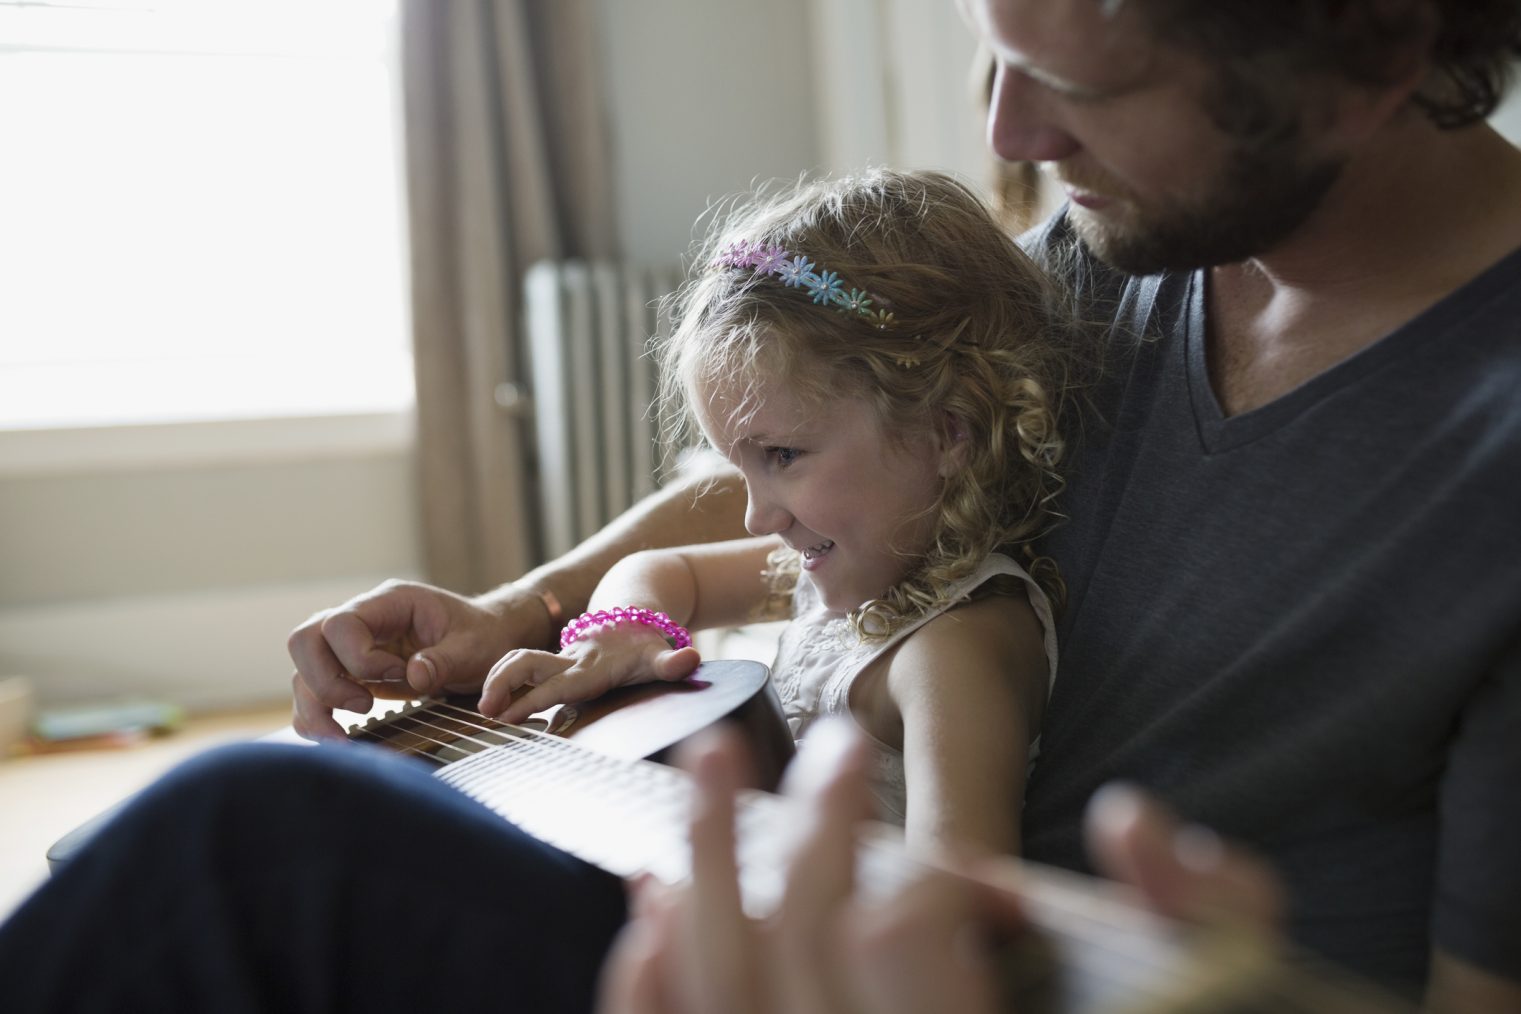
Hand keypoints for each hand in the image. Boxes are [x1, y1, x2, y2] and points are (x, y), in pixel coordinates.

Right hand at [288, 579, 552, 739]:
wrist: (487, 641)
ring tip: (344, 738)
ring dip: (315, 707)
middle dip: (324, 681)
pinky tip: (340, 739)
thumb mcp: (474, 648)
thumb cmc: (481, 637)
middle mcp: (363, 618)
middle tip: (364, 708)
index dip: (360, 659)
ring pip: (303, 669)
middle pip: (305, 639)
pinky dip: (318, 717)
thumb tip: (413, 676)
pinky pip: (314, 692)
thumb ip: (445, 660)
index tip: (399, 677)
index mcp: (390, 602)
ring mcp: (350, 645)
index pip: (341, 623)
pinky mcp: (350, 671)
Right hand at [478, 627, 700, 724]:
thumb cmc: (647, 644)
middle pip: (525, 663)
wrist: (635, 611)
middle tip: (485, 711)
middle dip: (502, 682)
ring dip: (497, 679)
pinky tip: (493, 703)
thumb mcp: (661, 654)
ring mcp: (558, 660)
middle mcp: (568, 661)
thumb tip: (691, 657)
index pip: (556, 684)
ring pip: (518, 660)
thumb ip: (672, 661)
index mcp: (589, 666)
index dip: (530, 699)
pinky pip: (522, 668)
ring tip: (484, 709)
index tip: (507, 716)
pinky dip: (502, 680)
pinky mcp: (554, 663)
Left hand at [597, 724, 1288, 1013]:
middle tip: (843, 747)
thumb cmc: (1162, 1004)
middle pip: (801, 951)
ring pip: (724, 993)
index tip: (959, 860)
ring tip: (710, 766)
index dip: (926, 882)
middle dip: (813, 832)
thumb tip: (1132, 825)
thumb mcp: (1211, 968)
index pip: (902, 943)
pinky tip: (653, 902)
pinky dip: (654, 978)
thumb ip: (1207, 903)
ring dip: (703, 872)